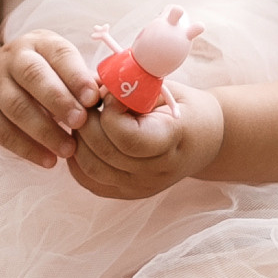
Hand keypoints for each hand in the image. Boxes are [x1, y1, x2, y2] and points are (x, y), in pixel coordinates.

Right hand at [0, 29, 99, 168]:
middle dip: (59, 100)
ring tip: (68, 149)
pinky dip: (27, 148)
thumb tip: (115, 98)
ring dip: (44, 130)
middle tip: (80, 123)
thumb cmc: (48, 77)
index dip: (76, 76)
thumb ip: (87, 83)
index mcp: (40, 43)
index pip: (59, 54)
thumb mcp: (64, 69)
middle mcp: (13, 58)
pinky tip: (48, 161)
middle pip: (34, 76)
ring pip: (17, 106)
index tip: (93, 99)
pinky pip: (2, 132)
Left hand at [68, 81, 225, 200]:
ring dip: (78, 138)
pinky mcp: (125, 193)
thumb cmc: (182, 108)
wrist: (201, 140)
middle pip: (103, 152)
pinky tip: (83, 136)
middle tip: (89, 101)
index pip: (128, 138)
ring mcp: (139, 188)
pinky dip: (76, 156)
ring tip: (86, 116)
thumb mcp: (164, 89)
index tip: (111, 94)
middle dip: (87, 120)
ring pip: (89, 167)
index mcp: (173, 141)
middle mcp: (156, 173)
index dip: (110, 112)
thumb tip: (90, 85)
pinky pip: (86, 178)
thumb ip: (130, 87)